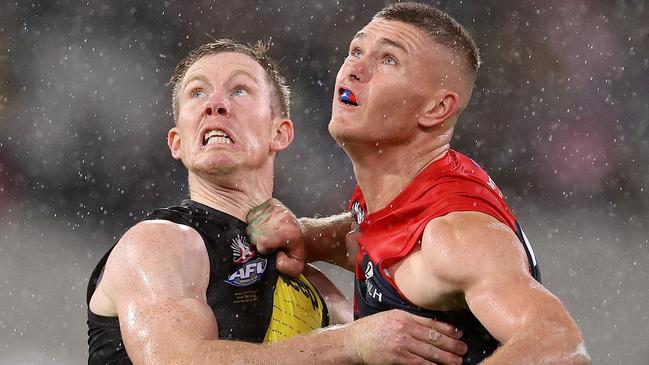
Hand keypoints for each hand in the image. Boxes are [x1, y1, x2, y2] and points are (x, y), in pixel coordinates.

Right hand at [247, 198, 304, 276]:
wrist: (303, 234)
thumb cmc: (296, 250)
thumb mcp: (295, 266)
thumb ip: (285, 266)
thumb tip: (275, 258)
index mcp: (287, 232)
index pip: (261, 242)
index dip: (263, 249)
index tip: (271, 249)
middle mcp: (282, 217)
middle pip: (254, 232)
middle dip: (257, 240)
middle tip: (269, 243)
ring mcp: (276, 208)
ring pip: (251, 223)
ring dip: (256, 231)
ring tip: (267, 234)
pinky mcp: (270, 202)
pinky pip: (252, 214)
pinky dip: (255, 221)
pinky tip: (265, 226)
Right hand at [345, 309, 466, 364]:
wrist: (354, 342)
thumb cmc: (371, 328)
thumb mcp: (391, 316)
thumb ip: (409, 319)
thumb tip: (430, 325)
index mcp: (404, 317)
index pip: (431, 323)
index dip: (447, 329)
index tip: (459, 333)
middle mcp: (404, 330)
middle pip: (434, 338)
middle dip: (451, 345)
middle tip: (464, 349)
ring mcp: (402, 345)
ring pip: (430, 352)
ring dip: (446, 358)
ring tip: (457, 361)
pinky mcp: (397, 359)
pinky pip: (419, 364)